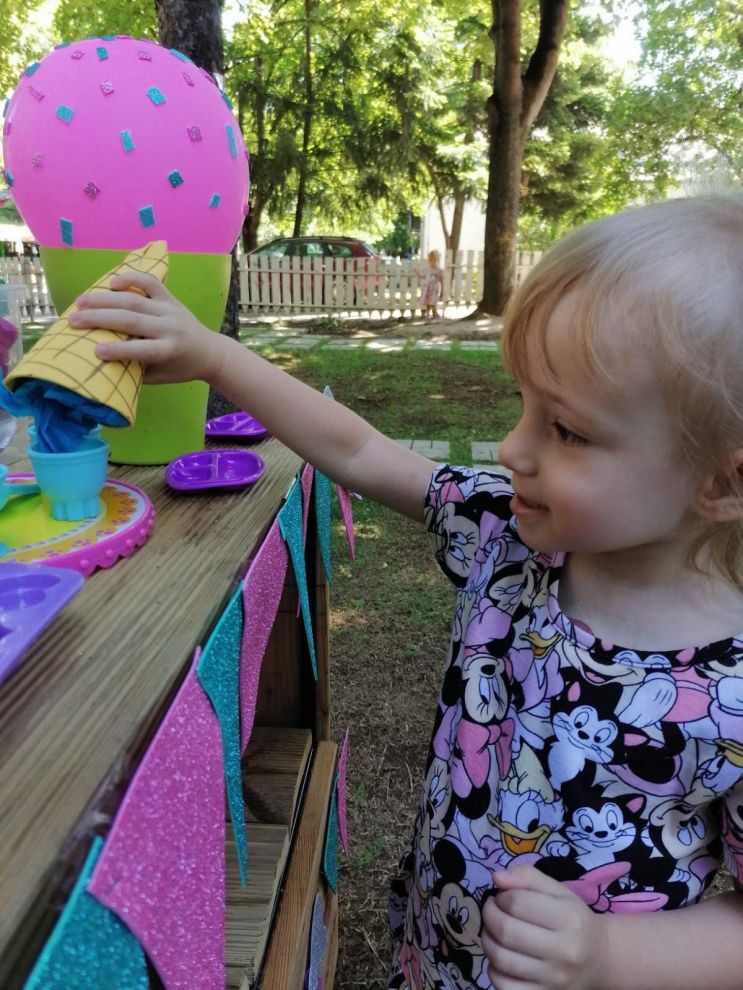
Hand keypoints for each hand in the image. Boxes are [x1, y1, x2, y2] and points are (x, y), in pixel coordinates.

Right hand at [68, 271, 225, 385]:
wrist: (209, 351)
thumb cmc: (180, 368)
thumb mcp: (161, 376)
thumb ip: (137, 370)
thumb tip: (103, 363)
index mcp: (169, 351)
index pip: (143, 350)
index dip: (120, 350)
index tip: (96, 351)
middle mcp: (170, 328)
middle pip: (132, 320)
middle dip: (100, 319)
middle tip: (73, 320)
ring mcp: (170, 310)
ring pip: (134, 300)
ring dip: (104, 299)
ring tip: (81, 302)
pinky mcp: (170, 298)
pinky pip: (150, 283)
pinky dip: (132, 278)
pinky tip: (111, 282)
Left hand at [482, 865, 604, 989]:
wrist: (598, 960)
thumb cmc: (573, 920)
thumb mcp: (558, 891)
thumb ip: (527, 877)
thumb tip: (496, 877)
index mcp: (569, 918)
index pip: (516, 902)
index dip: (501, 897)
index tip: (502, 897)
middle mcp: (564, 951)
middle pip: (506, 930)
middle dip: (489, 916)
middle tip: (491, 911)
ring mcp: (554, 979)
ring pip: (501, 959)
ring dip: (487, 941)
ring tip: (493, 932)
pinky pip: (504, 986)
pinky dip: (493, 970)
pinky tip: (500, 958)